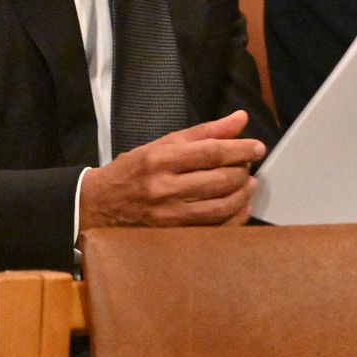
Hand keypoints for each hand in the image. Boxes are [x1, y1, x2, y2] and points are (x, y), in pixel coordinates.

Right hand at [79, 110, 265, 230]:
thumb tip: (240, 119)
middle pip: (219, 180)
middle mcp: (164, 188)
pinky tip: (240, 207)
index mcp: (162, 159)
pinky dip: (234, 219)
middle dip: (242, 171)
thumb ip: (204, 132)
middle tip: (250, 165)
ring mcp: (168, 217)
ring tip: (248, 184)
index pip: (211, 152)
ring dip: (242, 195)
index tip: (258, 147)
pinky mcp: (172, 237)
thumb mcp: (163, 143)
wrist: (98, 207)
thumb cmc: (135, 170)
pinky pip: (213, 231)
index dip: (240, 149)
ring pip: (219, 208)